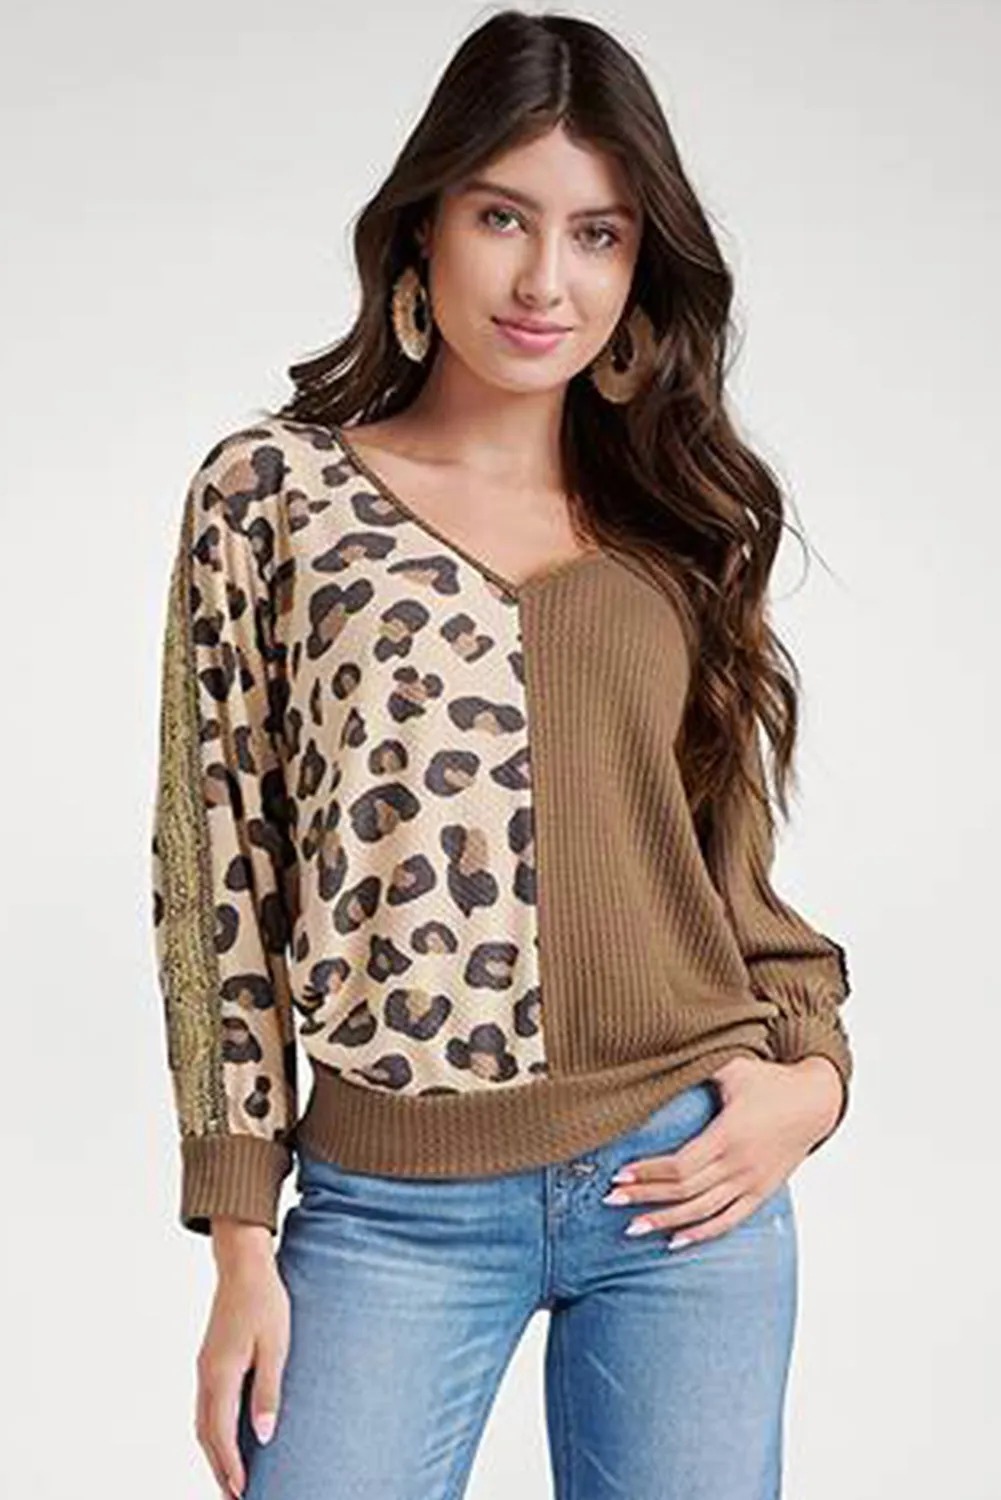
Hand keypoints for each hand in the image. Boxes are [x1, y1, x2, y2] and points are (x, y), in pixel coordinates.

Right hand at [195, 1225, 289, 1496]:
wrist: (243, 1265)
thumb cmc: (265, 1301)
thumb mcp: (276, 1346)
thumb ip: (268, 1390)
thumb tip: (264, 1436)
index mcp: (221, 1374)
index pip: (221, 1434)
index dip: (230, 1467)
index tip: (241, 1493)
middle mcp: (206, 1375)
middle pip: (206, 1435)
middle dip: (218, 1469)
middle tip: (234, 1498)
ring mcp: (204, 1368)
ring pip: (202, 1423)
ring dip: (213, 1453)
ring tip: (230, 1479)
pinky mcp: (209, 1361)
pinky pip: (205, 1407)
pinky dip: (212, 1432)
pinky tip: (226, 1439)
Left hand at [602, 1054, 843, 1248]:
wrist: (816, 1101)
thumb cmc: (770, 1080)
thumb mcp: (734, 1067)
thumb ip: (698, 1067)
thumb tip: (659, 1058)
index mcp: (729, 1134)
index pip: (681, 1165)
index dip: (648, 1173)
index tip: (619, 1174)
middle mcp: (740, 1164)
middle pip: (685, 1191)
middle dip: (645, 1197)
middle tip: (609, 1201)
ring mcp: (752, 1183)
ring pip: (702, 1212)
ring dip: (666, 1221)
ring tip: (632, 1228)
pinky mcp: (761, 1193)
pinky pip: (728, 1221)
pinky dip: (701, 1233)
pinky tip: (674, 1241)